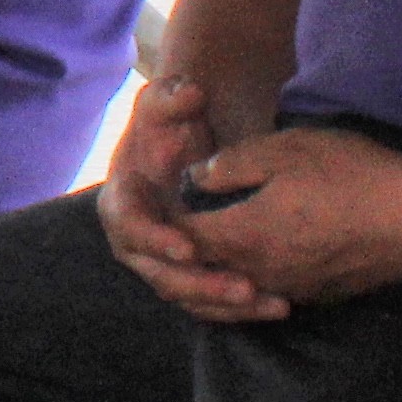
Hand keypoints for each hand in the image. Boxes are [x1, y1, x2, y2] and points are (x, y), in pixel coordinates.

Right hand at [96, 75, 285, 322]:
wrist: (189, 145)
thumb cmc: (171, 125)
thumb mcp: (167, 103)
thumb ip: (172, 96)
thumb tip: (190, 92)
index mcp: (121, 202)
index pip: (129, 226)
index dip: (155, 239)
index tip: (187, 246)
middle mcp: (138, 241)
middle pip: (161, 274)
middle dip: (202, 284)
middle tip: (242, 286)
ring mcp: (164, 263)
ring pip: (190, 296)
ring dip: (228, 304)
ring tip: (270, 302)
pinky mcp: (192, 277)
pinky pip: (212, 304)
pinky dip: (242, 309)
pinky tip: (279, 306)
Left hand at [156, 121, 401, 311]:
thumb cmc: (351, 175)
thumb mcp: (282, 151)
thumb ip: (230, 166)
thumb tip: (195, 178)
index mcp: (244, 235)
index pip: (183, 236)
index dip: (165, 216)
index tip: (158, 197)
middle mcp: (262, 272)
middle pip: (206, 267)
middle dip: (186, 246)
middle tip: (177, 221)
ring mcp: (294, 288)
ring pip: (239, 283)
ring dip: (220, 265)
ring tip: (214, 238)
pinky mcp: (322, 294)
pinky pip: (273, 289)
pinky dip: (255, 276)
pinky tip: (264, 254)